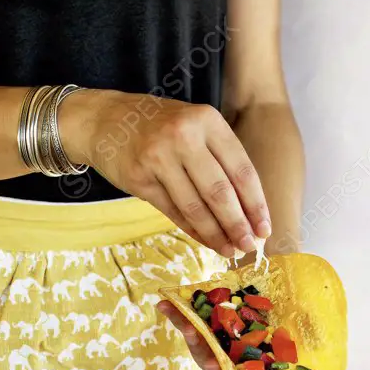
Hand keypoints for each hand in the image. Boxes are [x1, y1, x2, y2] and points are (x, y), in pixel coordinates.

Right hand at [61, 90, 271, 257]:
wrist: (105, 119)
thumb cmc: (161, 127)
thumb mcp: (195, 127)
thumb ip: (221, 159)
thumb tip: (250, 210)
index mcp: (207, 121)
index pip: (241, 170)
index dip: (256, 204)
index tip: (264, 228)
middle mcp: (184, 136)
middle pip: (220, 192)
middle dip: (238, 225)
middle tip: (249, 246)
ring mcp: (158, 157)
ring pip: (196, 207)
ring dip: (216, 234)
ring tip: (230, 250)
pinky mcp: (139, 178)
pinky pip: (173, 212)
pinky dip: (193, 231)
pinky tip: (207, 241)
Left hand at [157, 302, 291, 369]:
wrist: (286, 330)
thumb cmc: (285, 364)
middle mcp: (226, 364)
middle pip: (211, 362)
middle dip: (204, 355)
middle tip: (201, 348)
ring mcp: (216, 345)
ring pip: (199, 341)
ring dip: (189, 332)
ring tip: (184, 323)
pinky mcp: (211, 327)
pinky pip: (192, 321)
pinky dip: (178, 313)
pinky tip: (164, 304)